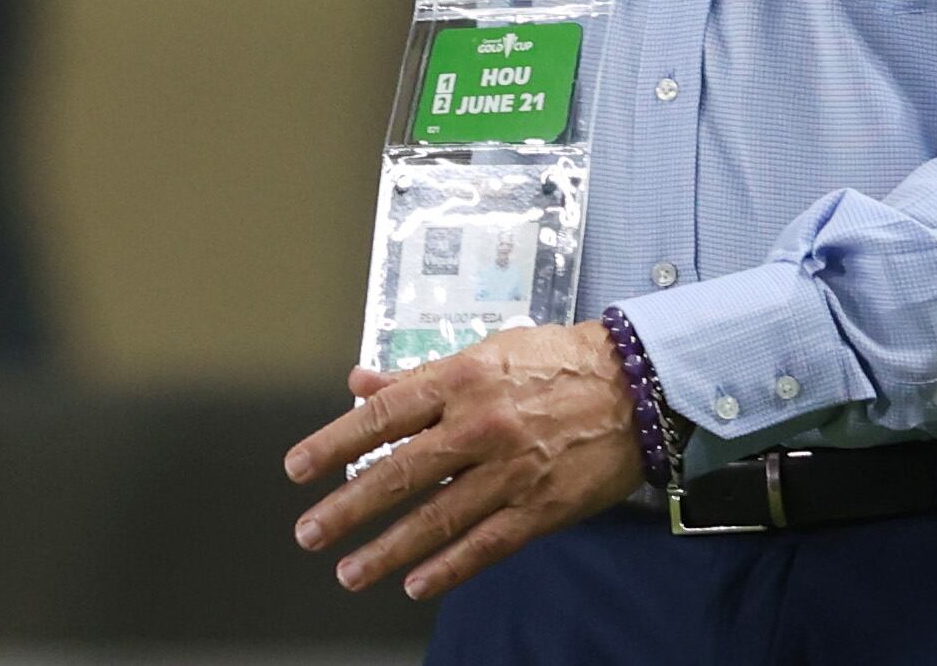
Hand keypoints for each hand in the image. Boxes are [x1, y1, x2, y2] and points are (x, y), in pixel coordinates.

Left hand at [283, 323, 645, 602]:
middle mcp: (481, 424)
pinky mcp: (541, 506)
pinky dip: (448, 568)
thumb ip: (419, 376)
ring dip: (387, 549)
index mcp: (462, 379)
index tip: (299, 469)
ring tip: (349, 572)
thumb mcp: (485, 352)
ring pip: (437, 518)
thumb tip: (361, 385)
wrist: (638, 384)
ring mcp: (511, 470)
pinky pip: (486, 544)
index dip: (335, 443)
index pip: (384, 414)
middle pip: (400, 472)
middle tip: (310, 532)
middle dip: (348, 508)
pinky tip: (416, 583)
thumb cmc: (558, 362)